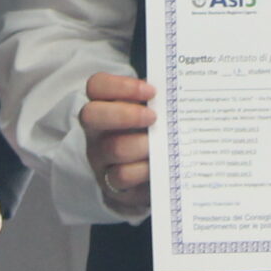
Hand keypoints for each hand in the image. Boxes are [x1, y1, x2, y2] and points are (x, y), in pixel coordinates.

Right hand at [80, 72, 154, 217]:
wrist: (147, 174)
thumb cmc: (150, 133)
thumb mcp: (151, 112)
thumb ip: (158, 101)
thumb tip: (179, 90)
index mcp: (103, 105)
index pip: (96, 86)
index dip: (121, 86)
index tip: (152, 92)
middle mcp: (95, 131)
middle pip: (91, 114)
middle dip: (125, 114)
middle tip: (154, 118)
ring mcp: (99, 158)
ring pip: (113, 147)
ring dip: (142, 144)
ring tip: (164, 144)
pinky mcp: (110, 184)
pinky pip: (123, 176)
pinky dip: (146, 169)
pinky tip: (163, 164)